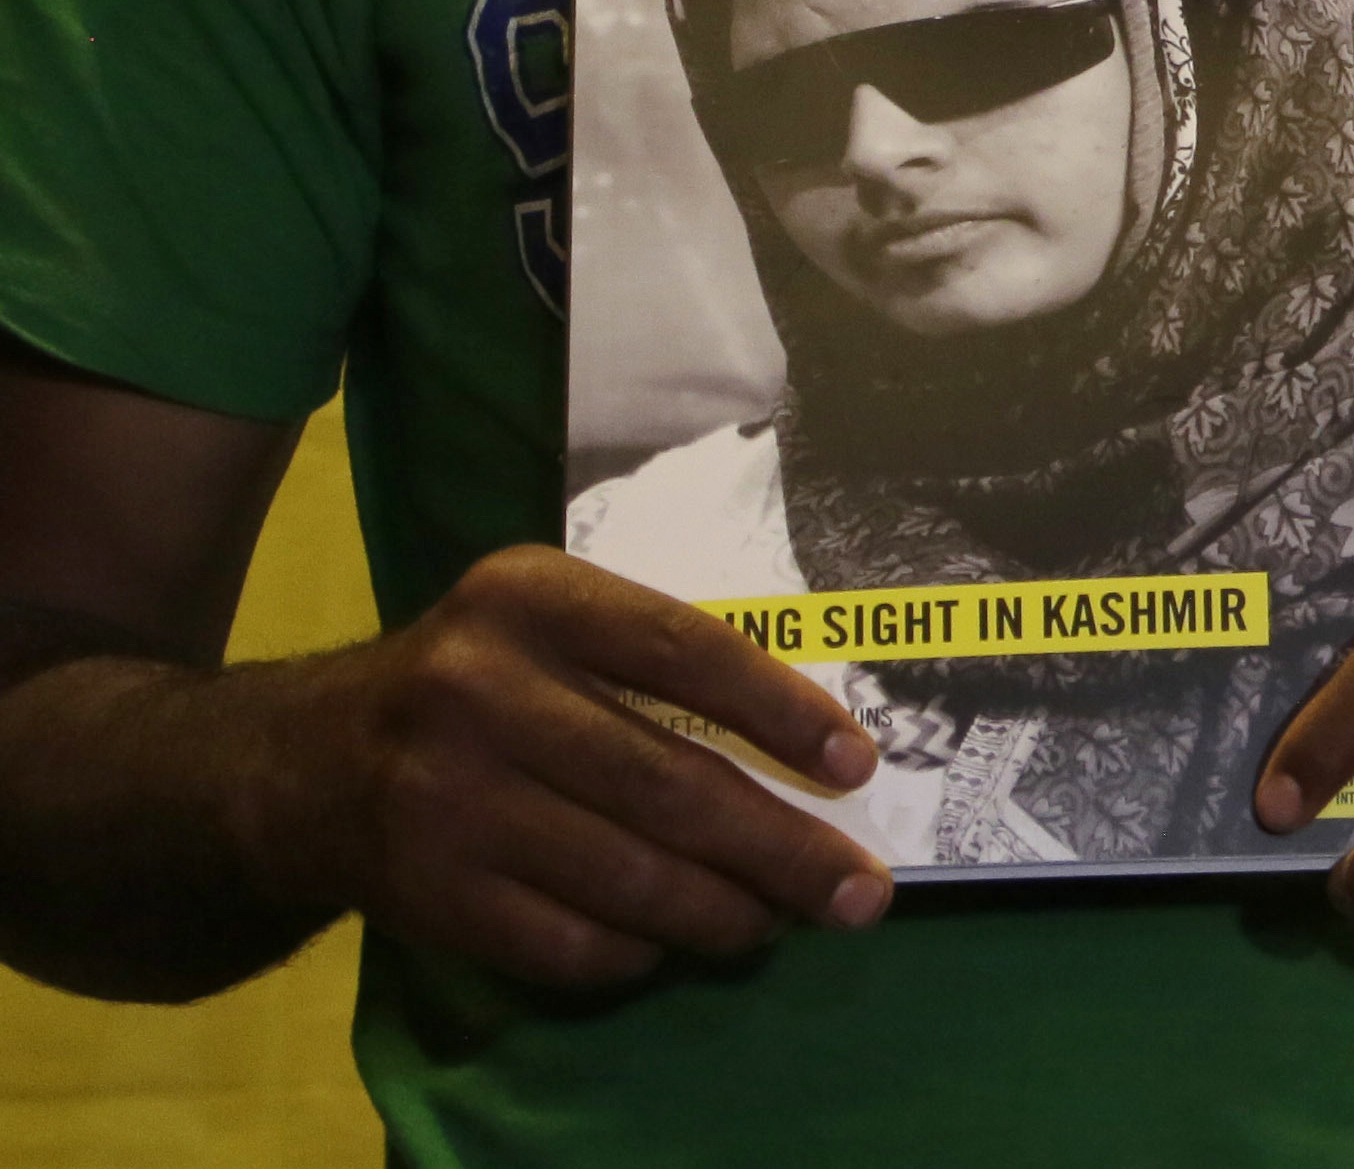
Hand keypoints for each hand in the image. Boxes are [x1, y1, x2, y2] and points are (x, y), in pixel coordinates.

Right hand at [250, 545, 889, 988]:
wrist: (301, 762)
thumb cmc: (474, 681)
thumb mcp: (546, 622)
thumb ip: (655, 655)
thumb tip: (814, 746)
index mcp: (528, 598)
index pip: (685, 650)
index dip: (781, 711)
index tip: (856, 766)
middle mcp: (479, 689)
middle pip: (668, 782)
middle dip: (781, 846)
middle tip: (857, 891)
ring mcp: (444, 798)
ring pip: (625, 875)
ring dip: (723, 911)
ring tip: (777, 921)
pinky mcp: (424, 892)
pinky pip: (564, 941)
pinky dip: (636, 950)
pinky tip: (671, 943)